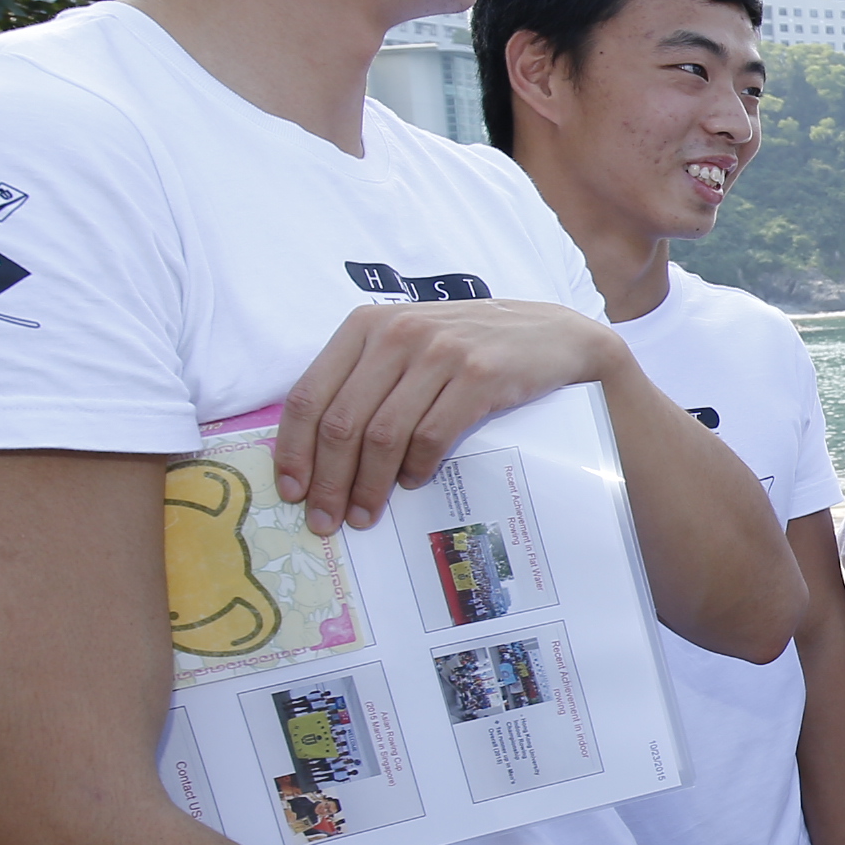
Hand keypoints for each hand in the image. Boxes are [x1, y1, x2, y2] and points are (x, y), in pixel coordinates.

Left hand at [275, 298, 620, 534]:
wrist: (552, 337)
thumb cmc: (469, 347)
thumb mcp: (408, 345)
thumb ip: (364, 378)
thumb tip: (315, 451)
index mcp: (366, 325)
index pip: (310, 394)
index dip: (294, 449)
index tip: (292, 491)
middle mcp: (398, 332)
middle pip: (342, 422)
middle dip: (329, 481)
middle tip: (325, 519)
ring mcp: (440, 352)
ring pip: (382, 435)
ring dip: (369, 485)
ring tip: (365, 515)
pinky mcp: (479, 375)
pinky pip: (431, 436)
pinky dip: (416, 468)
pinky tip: (413, 482)